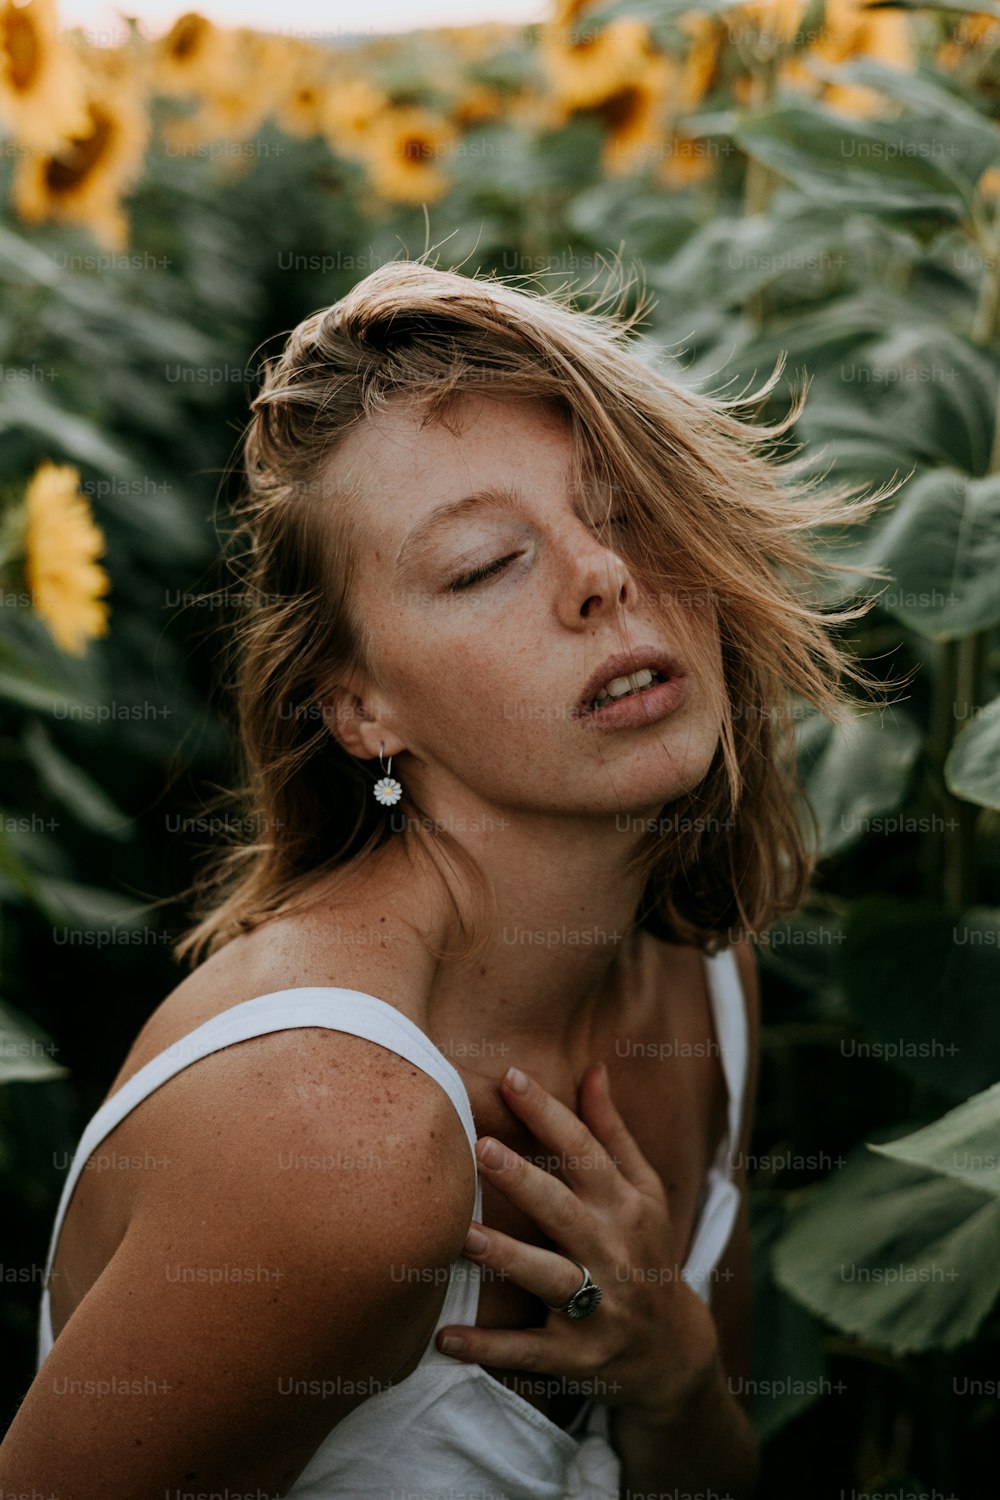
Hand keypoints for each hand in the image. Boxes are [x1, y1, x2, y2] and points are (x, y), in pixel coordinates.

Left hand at [435, 1061, 721, 1423]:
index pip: (585, 1151)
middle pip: (563, 1210)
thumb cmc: (646, 1251)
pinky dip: (488, 1348)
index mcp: (624, 1206)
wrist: (674, 1350)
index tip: (510, 1077)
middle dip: (523, 1181)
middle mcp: (612, 1252)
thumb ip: (612, 1132)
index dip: (548, 1113)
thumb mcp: (643, 1192)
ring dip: (506, 1257)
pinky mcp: (576, 1356)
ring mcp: (597, 1308)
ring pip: (547, 1279)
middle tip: (480, 1147)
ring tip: (462, 1235)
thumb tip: (593, 1068)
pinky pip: (527, 1351)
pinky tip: (444, 1338)